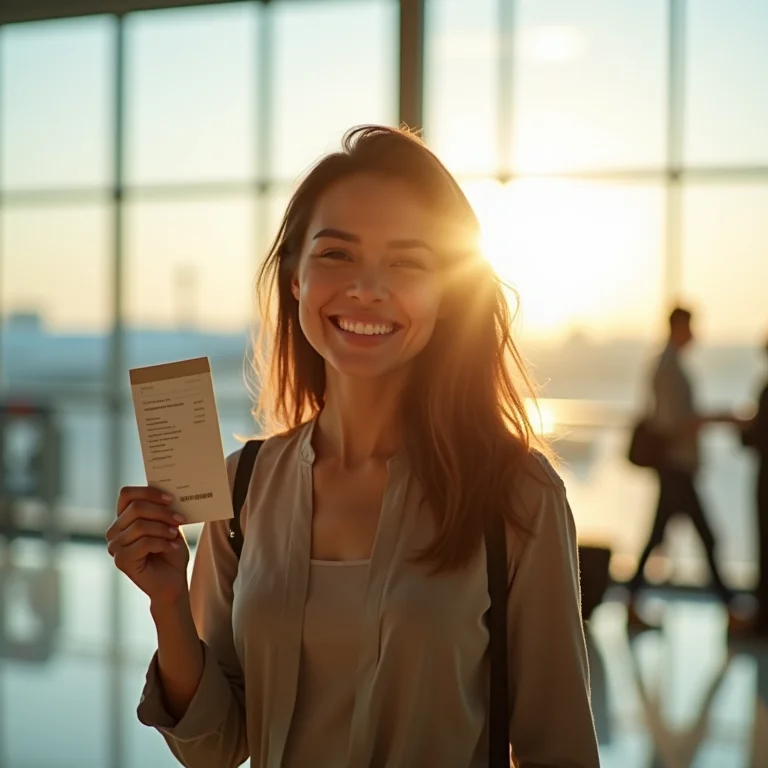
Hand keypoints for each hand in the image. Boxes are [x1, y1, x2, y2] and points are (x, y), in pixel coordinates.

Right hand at [106, 487, 189, 606]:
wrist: (173, 581)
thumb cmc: (171, 550)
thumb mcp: (169, 524)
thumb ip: (163, 510)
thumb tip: (168, 493)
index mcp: (124, 518)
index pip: (127, 494)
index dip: (148, 492)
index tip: (171, 499)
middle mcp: (115, 531)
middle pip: (135, 508)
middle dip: (162, 512)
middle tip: (180, 519)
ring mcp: (115, 546)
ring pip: (140, 525)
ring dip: (164, 529)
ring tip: (175, 535)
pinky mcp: (121, 560)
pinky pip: (143, 543)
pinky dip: (162, 543)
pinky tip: (172, 547)